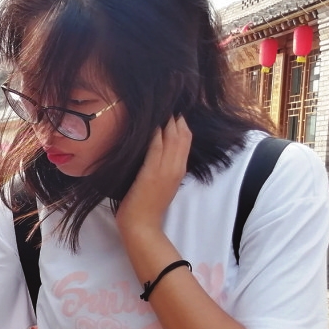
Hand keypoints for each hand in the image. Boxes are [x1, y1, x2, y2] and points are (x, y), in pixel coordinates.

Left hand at [116, 115, 191, 239]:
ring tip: (166, 106)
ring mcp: (164, 171)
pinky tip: (155, 123)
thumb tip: (161, 154)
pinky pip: (156, 149)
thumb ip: (164, 169)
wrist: (142, 227)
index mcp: (178, 171)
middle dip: (177, 119)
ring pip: (171, 140)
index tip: (177, 111)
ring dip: (168, 122)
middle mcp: (175, 169)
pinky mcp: (151, 174)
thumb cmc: (147, 207)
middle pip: (182, 138)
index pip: (186, 142)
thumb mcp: (161, 184)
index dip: (182, 126)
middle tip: (171, 101)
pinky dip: (156, 135)